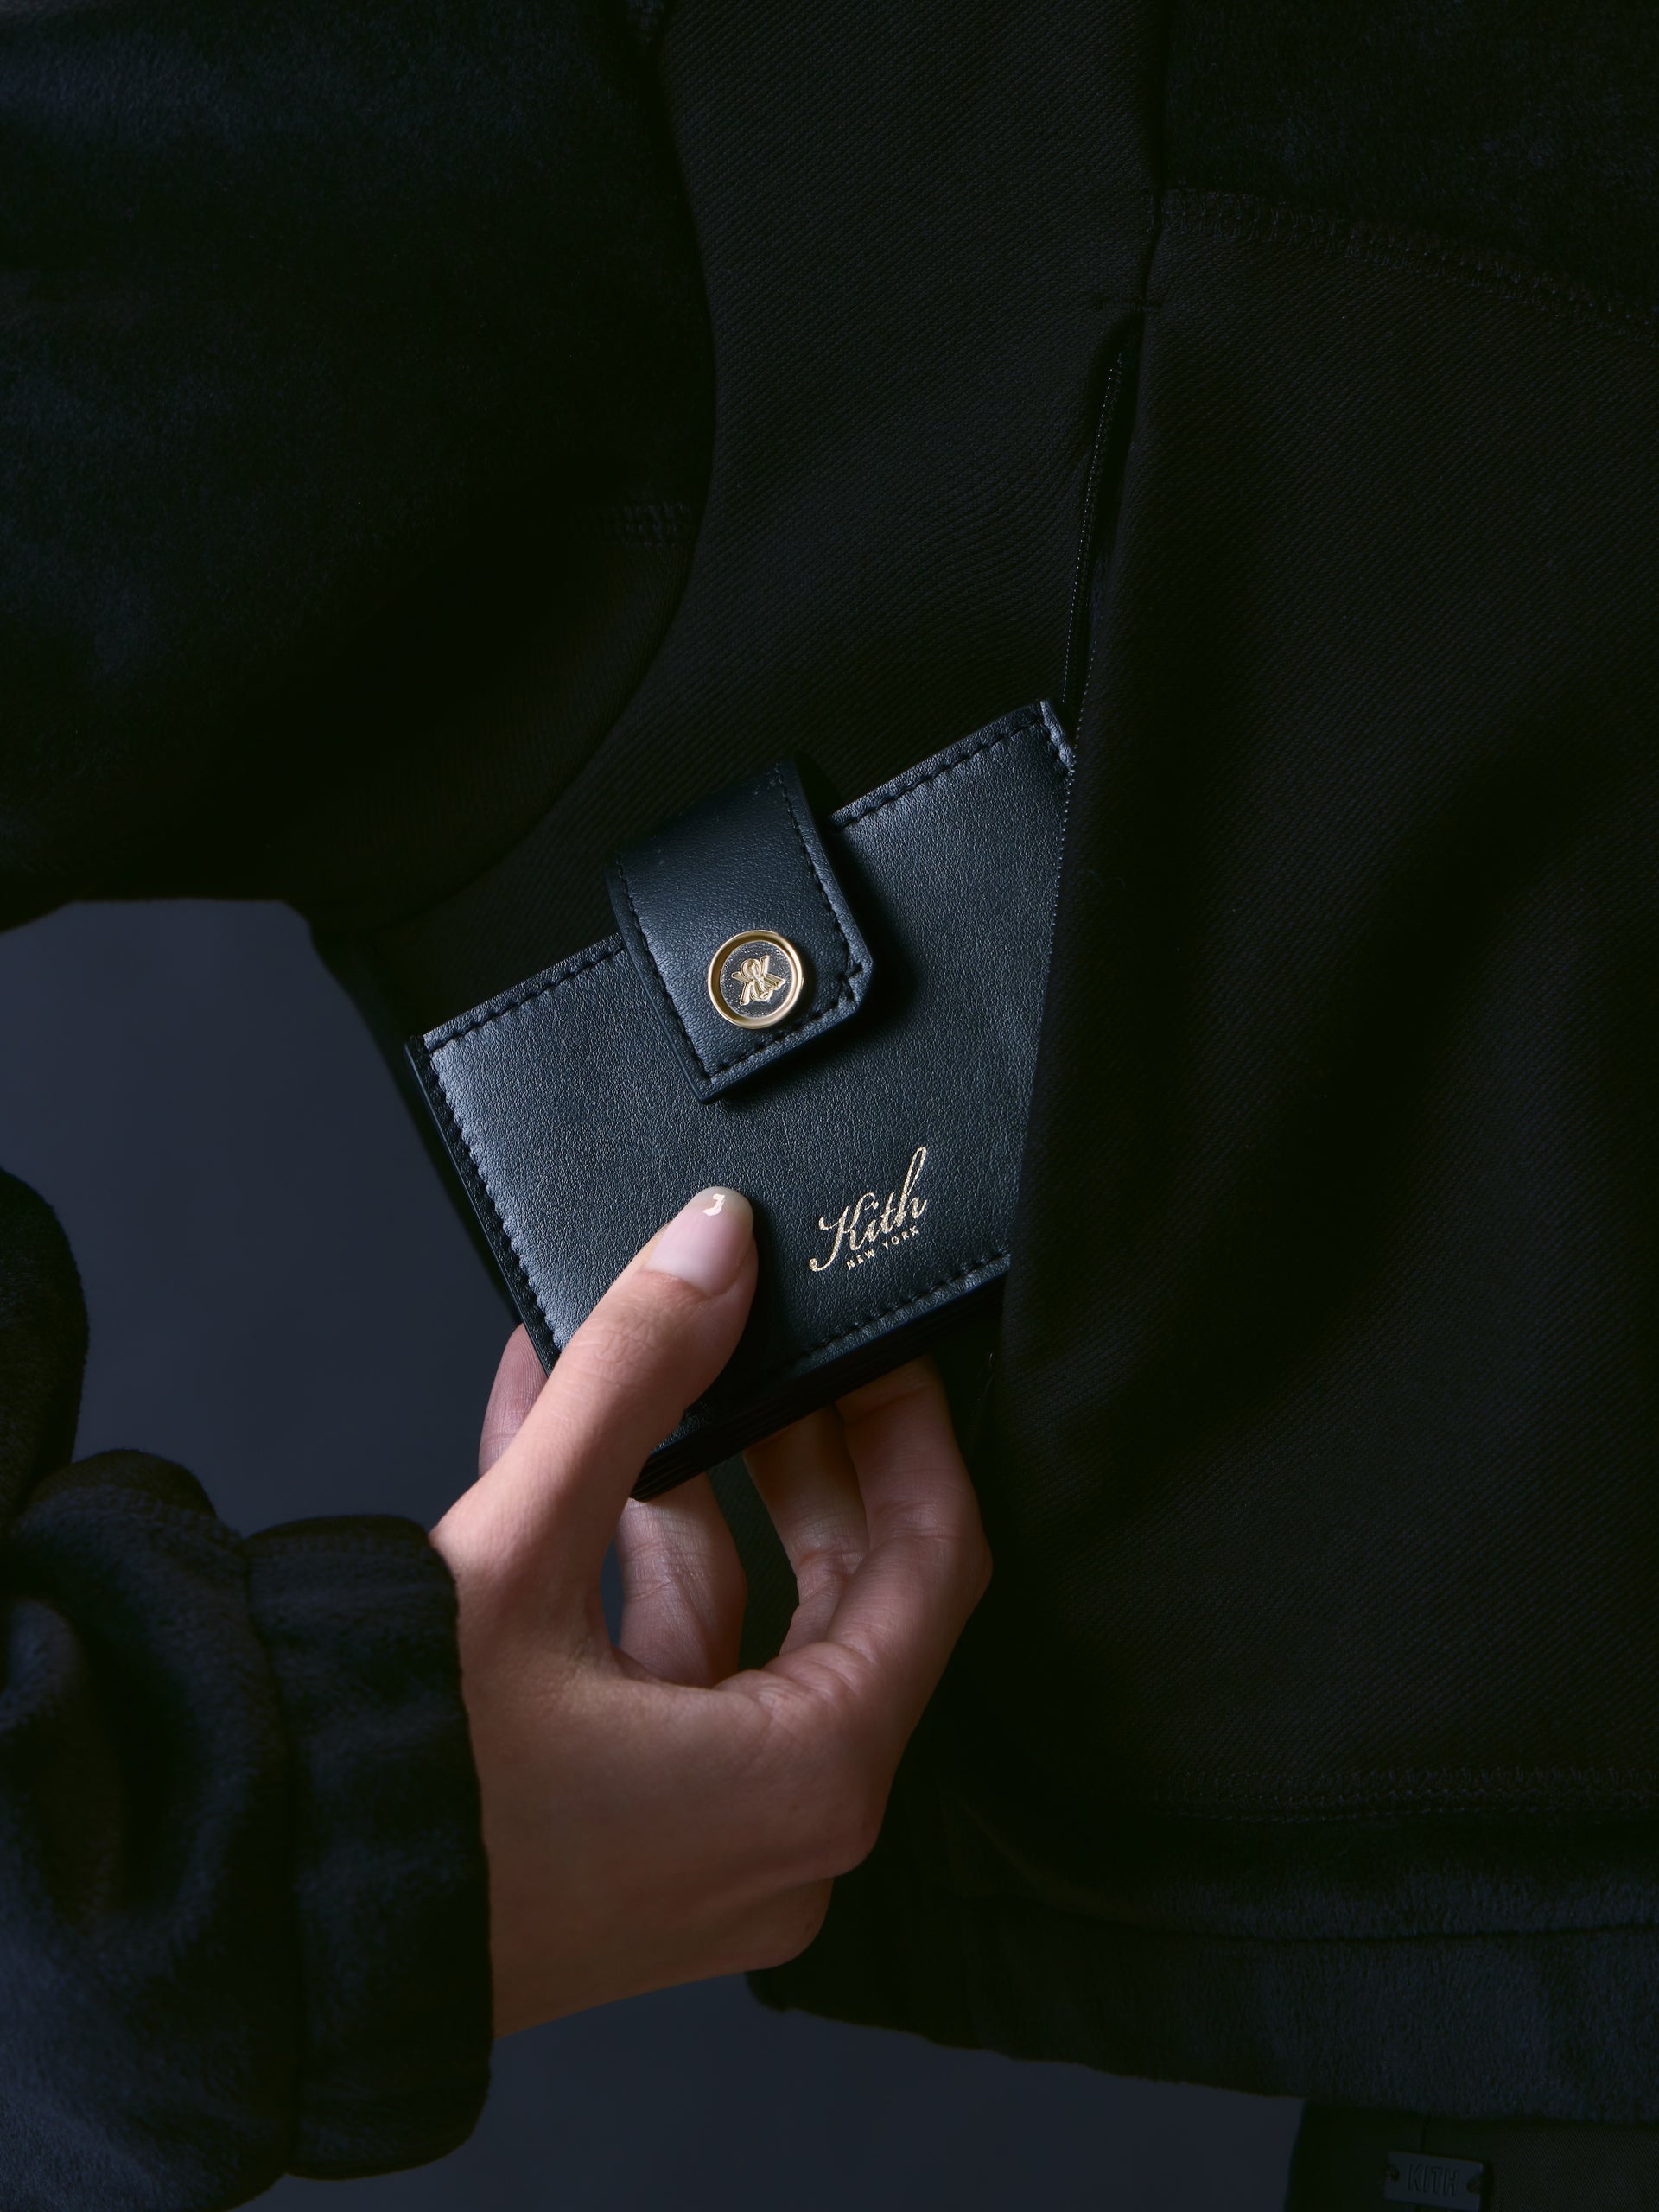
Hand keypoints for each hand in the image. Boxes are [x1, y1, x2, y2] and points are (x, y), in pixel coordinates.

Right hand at [430, 1188, 990, 2035]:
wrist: (249, 1932)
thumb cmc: (393, 1789)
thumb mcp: (524, 1551)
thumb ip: (633, 1377)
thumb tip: (715, 1247)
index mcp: (806, 1779)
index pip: (931, 1563)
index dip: (908, 1432)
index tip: (878, 1349)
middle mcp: (783, 1840)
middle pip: (842, 1594)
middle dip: (785, 1452)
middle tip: (759, 1343)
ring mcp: (707, 1858)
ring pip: (736, 1630)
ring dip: (673, 1492)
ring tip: (608, 1368)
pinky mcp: (630, 1856)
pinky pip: (661, 1683)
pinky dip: (615, 1571)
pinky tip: (549, 1450)